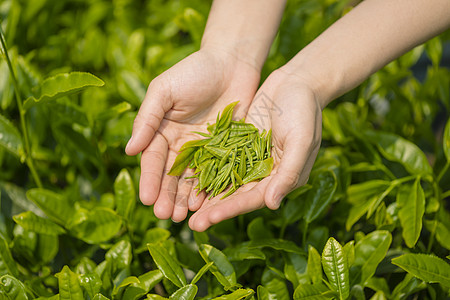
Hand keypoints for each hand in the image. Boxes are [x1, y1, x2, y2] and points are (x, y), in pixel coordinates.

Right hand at [125, 47, 259, 221]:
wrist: (232, 63)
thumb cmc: (194, 71)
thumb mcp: (165, 90)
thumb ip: (148, 118)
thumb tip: (129, 150)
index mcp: (162, 131)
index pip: (154, 160)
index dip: (150, 180)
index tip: (147, 200)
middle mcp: (181, 144)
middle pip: (172, 175)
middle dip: (168, 196)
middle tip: (166, 216)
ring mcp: (204, 149)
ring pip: (193, 179)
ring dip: (187, 199)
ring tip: (184, 218)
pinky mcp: (225, 150)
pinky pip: (217, 173)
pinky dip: (210, 189)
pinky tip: (206, 204)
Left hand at [188, 70, 322, 230]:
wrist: (296, 83)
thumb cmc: (304, 111)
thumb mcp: (300, 141)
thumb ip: (288, 173)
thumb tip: (272, 204)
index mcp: (281, 178)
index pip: (253, 198)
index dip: (231, 209)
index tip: (208, 218)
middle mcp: (264, 173)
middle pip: (236, 195)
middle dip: (213, 209)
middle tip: (190, 225)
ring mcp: (250, 158)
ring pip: (225, 181)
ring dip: (206, 194)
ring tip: (183, 208)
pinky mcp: (239, 144)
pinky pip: (220, 160)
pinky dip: (206, 170)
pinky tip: (187, 177)